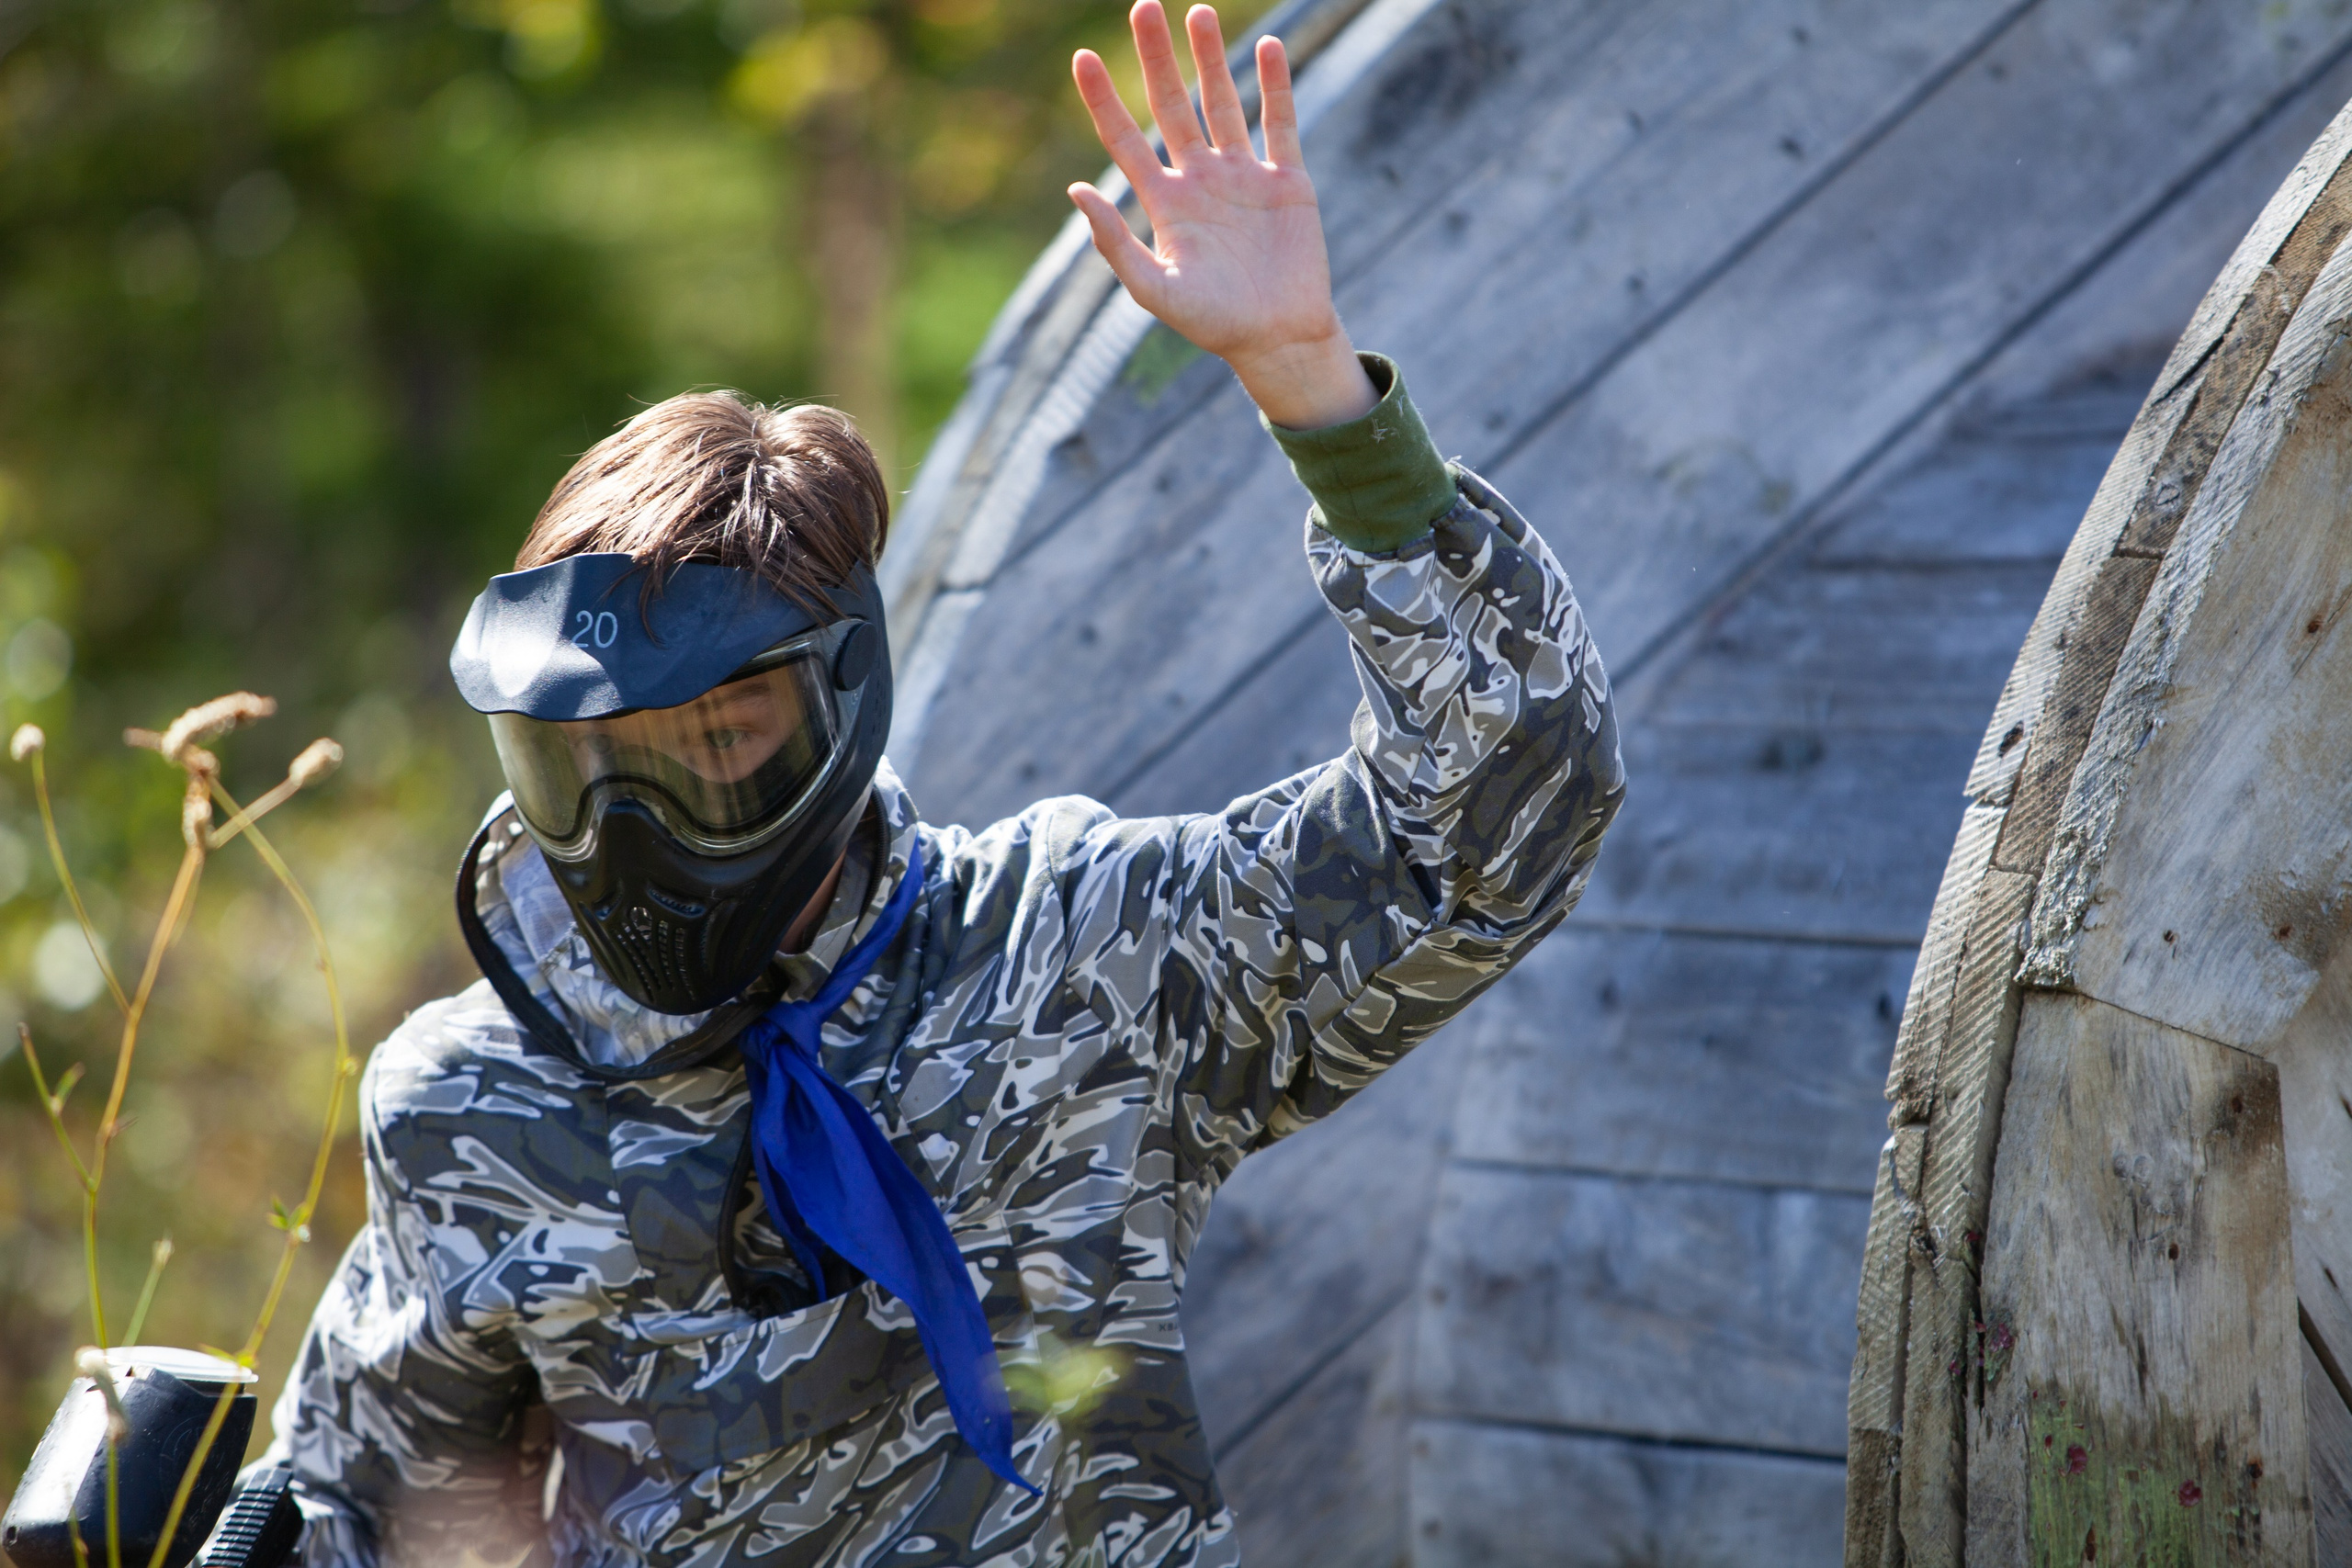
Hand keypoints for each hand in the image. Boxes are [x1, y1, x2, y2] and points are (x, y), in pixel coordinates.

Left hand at [1070, 3, 1376, 430]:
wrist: (1278, 340)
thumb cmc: (1213, 324)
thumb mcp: (1155, 290)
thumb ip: (1115, 244)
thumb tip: (1075, 191)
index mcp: (1165, 203)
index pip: (1124, 138)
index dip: (1104, 99)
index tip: (1083, 58)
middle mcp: (1200, 180)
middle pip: (1172, 105)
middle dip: (1157, 58)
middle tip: (1143, 6)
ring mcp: (1243, 176)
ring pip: (1223, 102)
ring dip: (1211, 59)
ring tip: (1198, 13)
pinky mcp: (1286, 182)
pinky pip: (1279, 123)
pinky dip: (1276, 87)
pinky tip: (1268, 47)